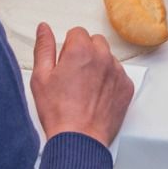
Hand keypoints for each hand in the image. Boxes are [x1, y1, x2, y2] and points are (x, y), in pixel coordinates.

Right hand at [30, 23, 133, 146]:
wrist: (79, 140)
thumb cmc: (58, 112)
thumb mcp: (41, 77)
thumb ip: (44, 48)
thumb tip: (44, 28)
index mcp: (81, 49)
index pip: (77, 33)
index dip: (68, 48)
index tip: (65, 64)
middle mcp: (103, 56)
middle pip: (95, 42)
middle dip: (85, 53)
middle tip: (74, 75)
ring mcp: (117, 71)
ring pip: (108, 58)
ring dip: (99, 66)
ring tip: (85, 89)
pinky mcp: (126, 87)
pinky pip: (119, 75)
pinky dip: (110, 81)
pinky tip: (97, 97)